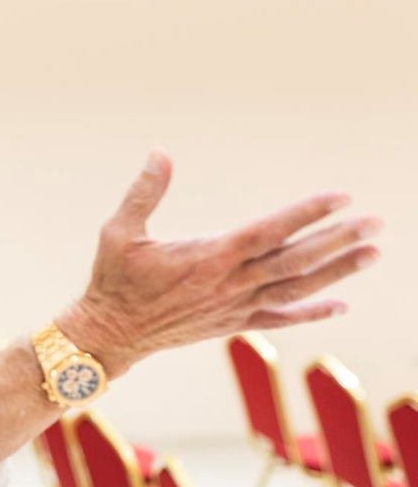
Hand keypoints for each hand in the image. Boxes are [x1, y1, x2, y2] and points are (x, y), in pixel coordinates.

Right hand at [56, 149, 381, 377]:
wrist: (111, 333)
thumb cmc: (113, 280)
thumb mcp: (119, 231)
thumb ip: (144, 193)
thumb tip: (160, 153)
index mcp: (209, 257)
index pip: (270, 231)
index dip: (307, 214)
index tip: (341, 198)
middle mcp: (230, 284)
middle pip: (296, 260)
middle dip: (338, 240)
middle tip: (375, 223)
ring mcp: (235, 306)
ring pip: (297, 288)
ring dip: (337, 271)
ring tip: (372, 253)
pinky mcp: (232, 323)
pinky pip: (280, 318)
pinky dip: (312, 313)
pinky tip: (340, 304)